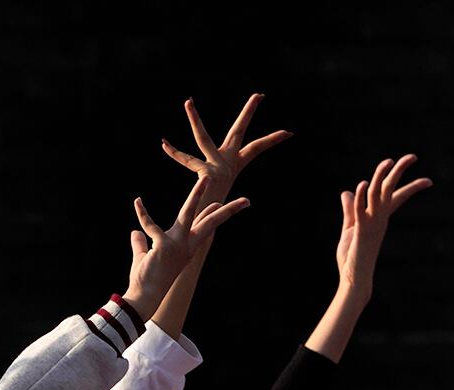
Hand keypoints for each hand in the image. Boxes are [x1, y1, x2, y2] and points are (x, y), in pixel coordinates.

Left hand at [123, 174, 249, 318]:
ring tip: (204, 179)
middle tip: (245, 200)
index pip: (201, 227)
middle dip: (226, 210)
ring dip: (197, 196)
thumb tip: (135, 232)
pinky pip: (150, 225)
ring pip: (189, 214)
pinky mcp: (163, 245)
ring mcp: (177, 244)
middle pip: (209, 223)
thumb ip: (140, 244)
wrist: (144, 298)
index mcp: (186, 248)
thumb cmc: (145, 280)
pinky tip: (137, 202)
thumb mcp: (144, 257)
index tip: (219, 202)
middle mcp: (186, 245)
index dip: (210, 213)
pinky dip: (142, 214)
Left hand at [161, 93, 289, 208]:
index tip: (290, 132)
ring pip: (203, 137)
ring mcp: (216, 166)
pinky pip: (185, 159)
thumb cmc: (210, 212)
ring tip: (187, 102)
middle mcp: (226, 162)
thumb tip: (222, 190)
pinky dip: (175, 153)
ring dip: (194, 118)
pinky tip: (163, 143)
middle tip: (258, 94)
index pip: (258, 148)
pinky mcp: (206, 172)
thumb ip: (215, 186)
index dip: (274, 140)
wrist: (203, 230)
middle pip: (239, 131)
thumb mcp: (218, 193)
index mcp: (233, 165)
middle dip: (248, 112)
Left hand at [335, 155, 430, 293]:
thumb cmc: (352, 256)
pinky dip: (360, 197)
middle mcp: (379, 218)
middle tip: (413, 156)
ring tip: (388, 161)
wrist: (354, 278)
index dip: (411, 187)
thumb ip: (349, 210)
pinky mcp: (360, 231)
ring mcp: (371, 224)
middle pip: (390, 190)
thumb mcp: (349, 228)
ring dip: (381, 177)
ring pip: (377, 195)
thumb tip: (346, 191)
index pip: (396, 197)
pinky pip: (361, 211)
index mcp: (379, 217)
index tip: (429, 180)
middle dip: (400, 172)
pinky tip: (360, 185)